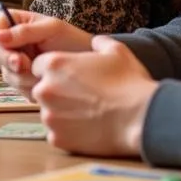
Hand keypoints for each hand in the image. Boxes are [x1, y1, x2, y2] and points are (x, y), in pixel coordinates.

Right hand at [0, 8, 92, 96]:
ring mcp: (16, 62)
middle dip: (8, 61)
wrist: (91, 66)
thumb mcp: (52, 29)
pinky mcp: (23, 81)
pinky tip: (44, 83)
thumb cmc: (74, 40)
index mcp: (16, 23)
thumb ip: (25, 32)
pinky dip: (28, 88)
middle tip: (25, 66)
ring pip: (5, 72)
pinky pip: (16, 87)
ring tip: (43, 75)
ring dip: (22, 76)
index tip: (14, 53)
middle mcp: (12, 42)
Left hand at [32, 35, 157, 157]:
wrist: (142, 118)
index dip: (55, 71)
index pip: (39, 66)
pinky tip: (89, 129)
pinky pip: (56, 133)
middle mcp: (45, 89)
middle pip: (42, 89)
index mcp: (54, 65)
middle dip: (56, 92)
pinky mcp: (57, 138)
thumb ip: (99, 43)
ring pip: (48, 112)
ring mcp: (49, 116)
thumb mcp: (116, 52)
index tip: (71, 78)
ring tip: (88, 114)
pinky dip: (68, 132)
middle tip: (81, 97)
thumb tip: (96, 42)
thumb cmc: (129, 83)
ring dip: (62, 113)